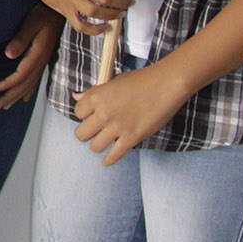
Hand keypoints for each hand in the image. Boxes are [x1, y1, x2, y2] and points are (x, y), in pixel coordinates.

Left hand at [0, 8, 61, 109]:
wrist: (61, 12)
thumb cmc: (45, 13)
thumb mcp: (31, 23)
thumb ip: (20, 39)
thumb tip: (8, 55)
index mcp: (38, 54)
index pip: (20, 76)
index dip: (6, 85)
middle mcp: (42, 61)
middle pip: (24, 85)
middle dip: (10, 97)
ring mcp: (44, 62)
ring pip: (30, 85)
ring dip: (17, 97)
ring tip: (5, 106)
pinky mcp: (44, 60)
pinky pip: (36, 80)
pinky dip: (29, 91)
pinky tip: (24, 98)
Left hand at [71, 61, 187, 162]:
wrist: (165, 85)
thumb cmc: (141, 81)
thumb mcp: (114, 82)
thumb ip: (94, 92)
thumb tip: (77, 97)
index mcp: (97, 97)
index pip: (78, 113)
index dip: (85, 115)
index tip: (92, 116)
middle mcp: (104, 113)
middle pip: (81, 134)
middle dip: (87, 133)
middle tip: (95, 131)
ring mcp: (118, 126)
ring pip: (95, 147)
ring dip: (98, 145)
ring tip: (104, 142)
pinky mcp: (132, 137)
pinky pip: (114, 155)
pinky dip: (109, 160)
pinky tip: (107, 161)